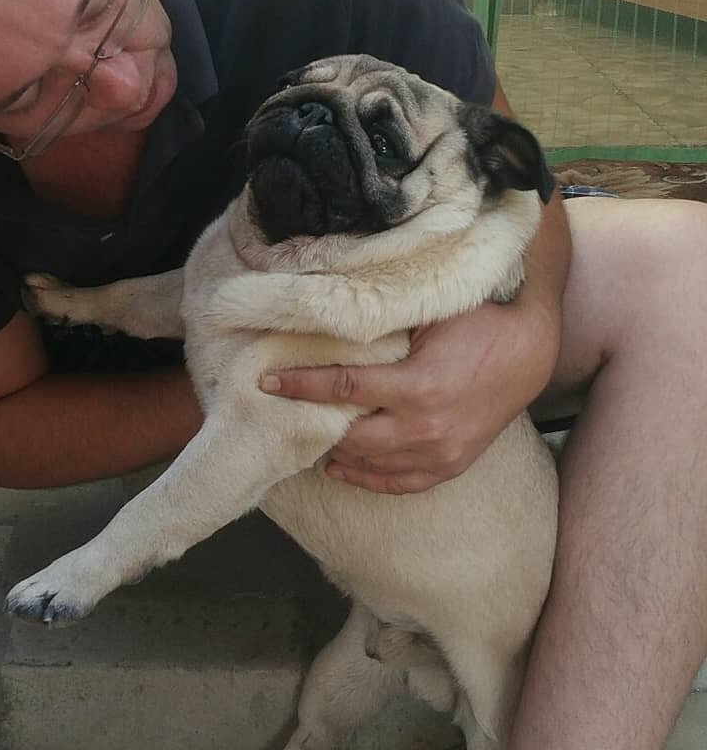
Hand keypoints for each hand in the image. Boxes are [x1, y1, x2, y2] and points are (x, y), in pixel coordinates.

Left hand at [262, 296, 559, 493]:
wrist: (530, 354)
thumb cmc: (478, 323)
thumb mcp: (430, 315)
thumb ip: (384, 325)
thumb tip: (329, 318)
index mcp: (417, 387)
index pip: (342, 389)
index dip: (301, 385)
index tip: (267, 381)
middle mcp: (426, 428)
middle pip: (350, 437)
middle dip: (311, 424)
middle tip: (279, 413)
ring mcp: (441, 452)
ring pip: (372, 465)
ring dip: (336, 454)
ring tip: (306, 438)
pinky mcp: (451, 465)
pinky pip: (401, 483)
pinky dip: (369, 479)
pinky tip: (342, 469)